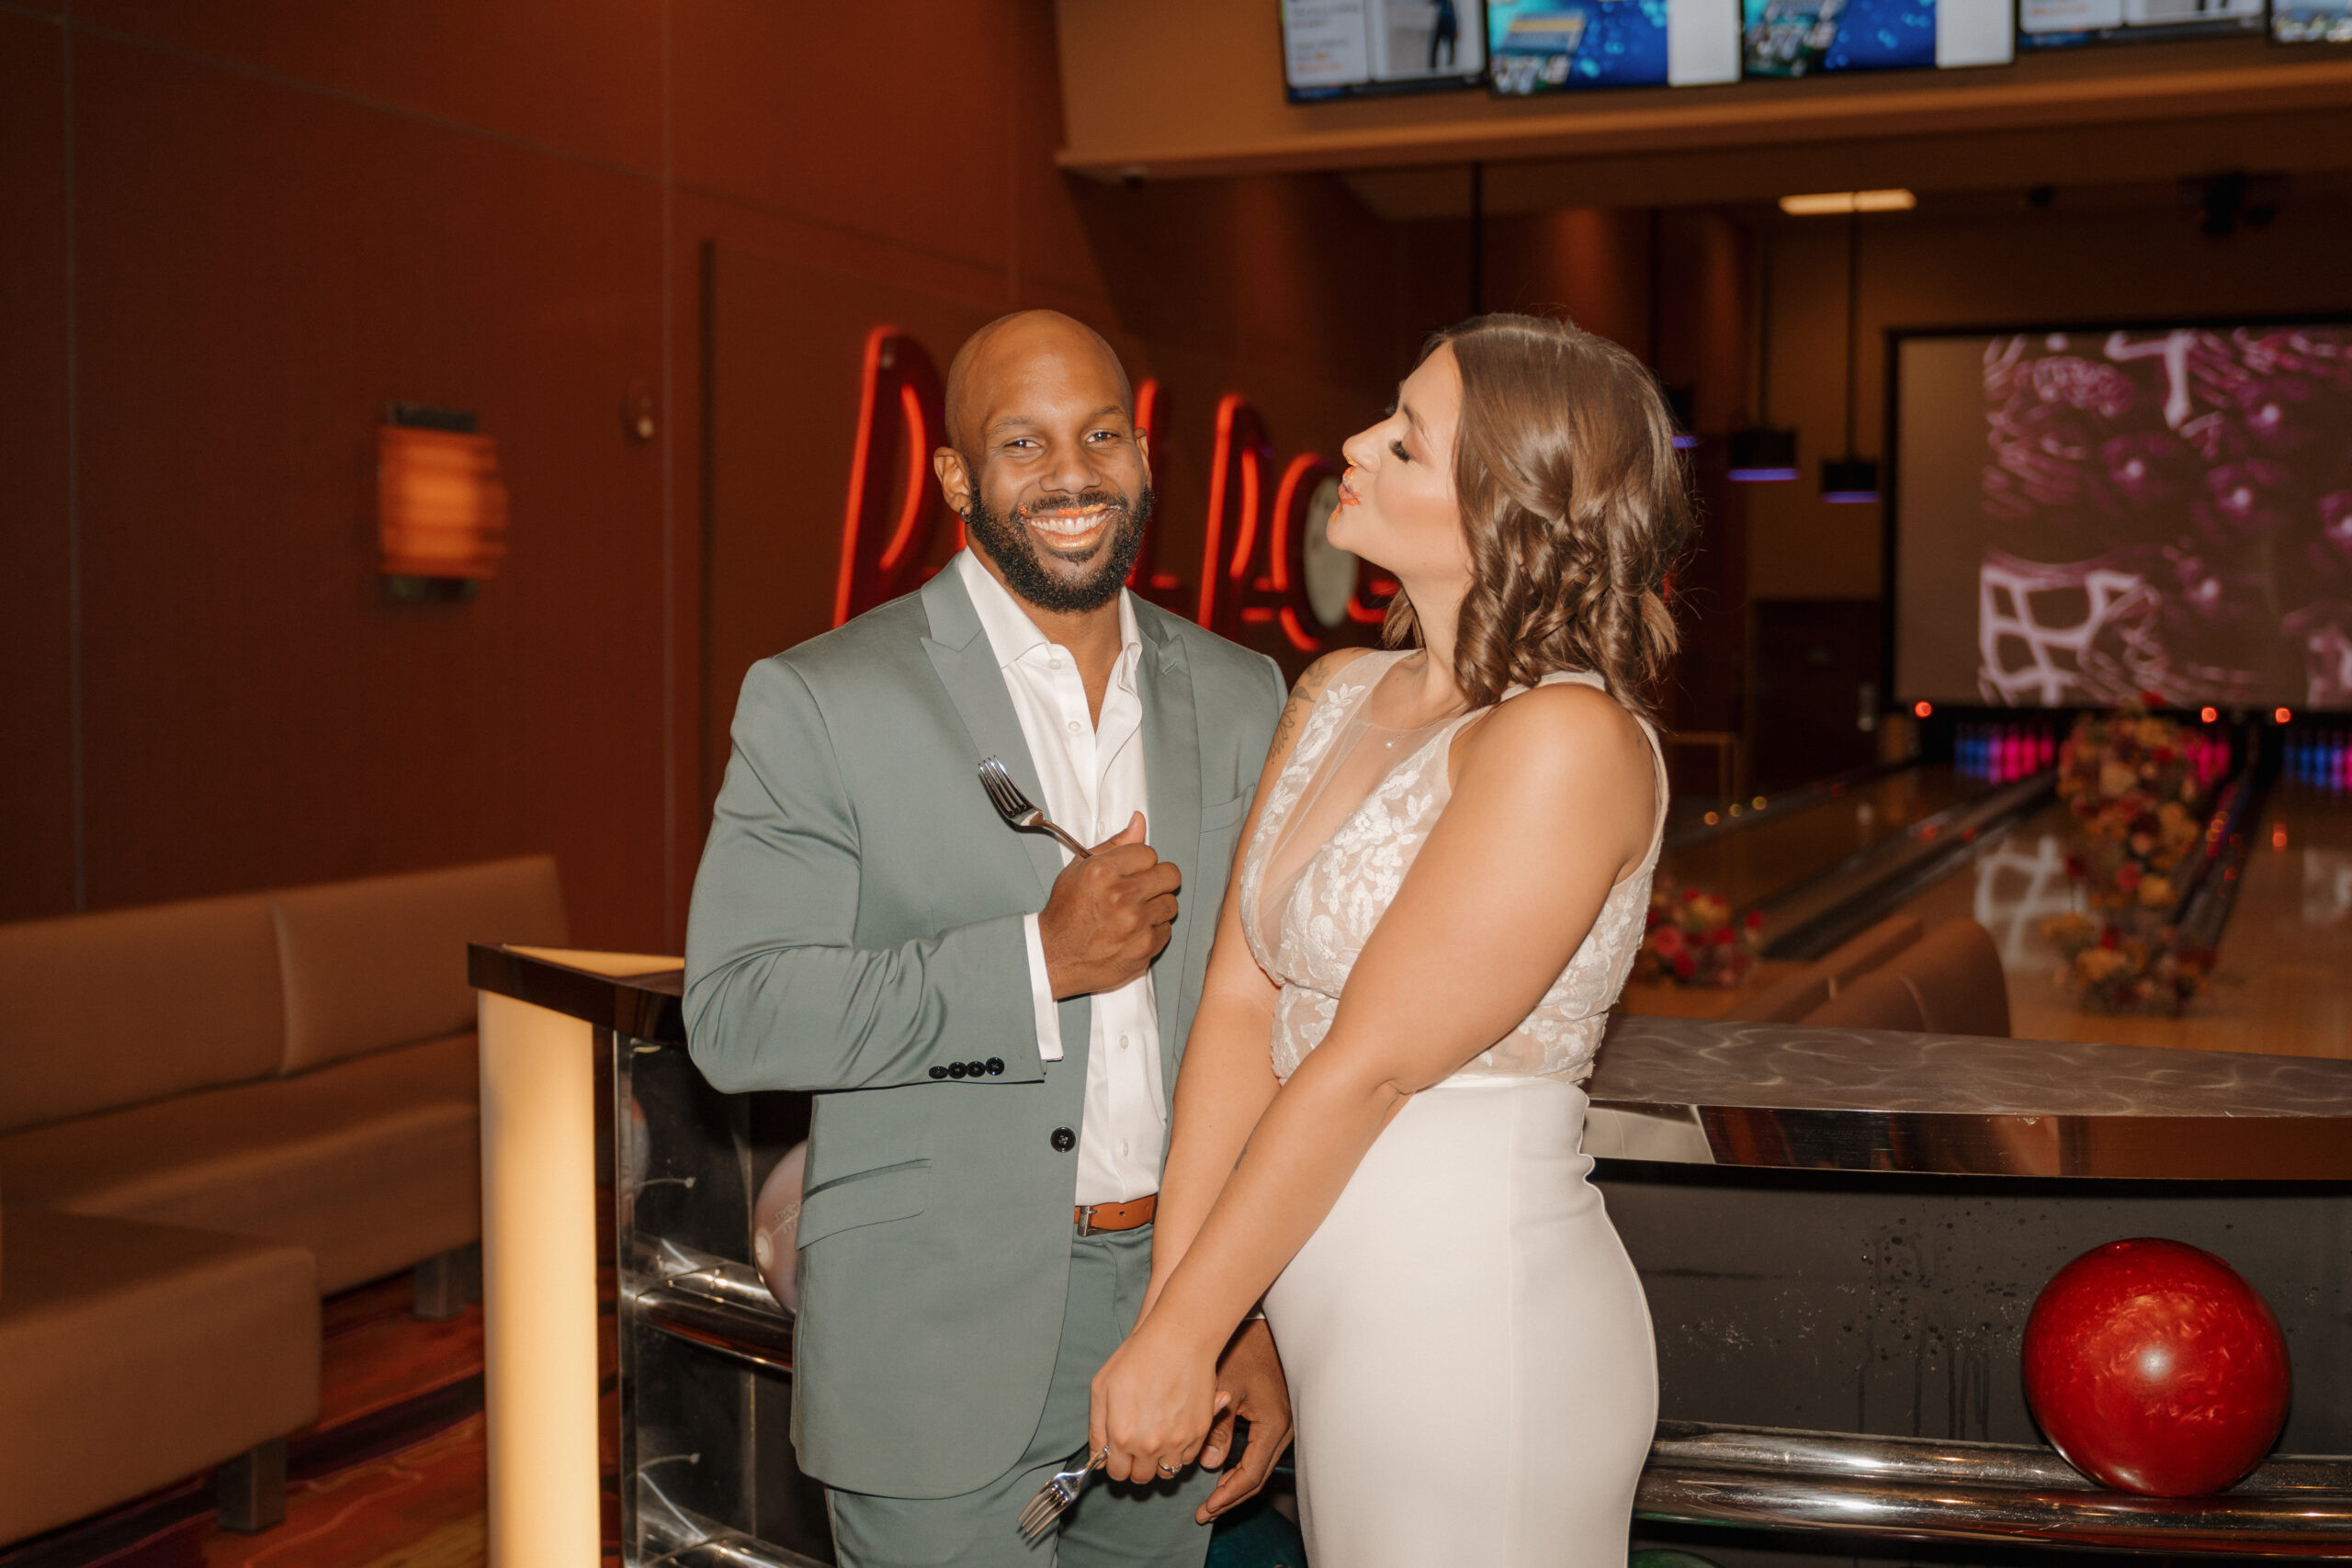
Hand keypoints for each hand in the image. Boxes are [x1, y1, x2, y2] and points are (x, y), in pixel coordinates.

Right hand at [1039, 814, 1179, 998]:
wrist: (1054, 956)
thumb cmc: (1066, 911)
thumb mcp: (1079, 869)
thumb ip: (1114, 844)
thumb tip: (1140, 821)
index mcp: (1103, 872)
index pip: (1149, 853)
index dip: (1139, 863)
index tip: (1128, 873)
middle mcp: (1121, 897)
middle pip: (1170, 875)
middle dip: (1156, 880)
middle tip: (1139, 890)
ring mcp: (1135, 925)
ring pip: (1171, 903)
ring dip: (1155, 907)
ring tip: (1133, 913)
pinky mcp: (1144, 949)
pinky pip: (1166, 930)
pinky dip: (1152, 931)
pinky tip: (1132, 932)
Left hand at [1089, 1312, 1221, 1486]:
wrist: (1179, 1339)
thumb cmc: (1137, 1357)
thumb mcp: (1101, 1388)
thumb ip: (1097, 1429)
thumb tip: (1099, 1458)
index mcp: (1122, 1436)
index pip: (1116, 1473)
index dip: (1116, 1464)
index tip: (1119, 1454)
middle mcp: (1149, 1445)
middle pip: (1141, 1477)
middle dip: (1135, 1465)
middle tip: (1136, 1445)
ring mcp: (1177, 1441)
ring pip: (1165, 1473)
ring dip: (1158, 1462)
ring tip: (1156, 1439)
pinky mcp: (1199, 1433)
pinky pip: (1187, 1459)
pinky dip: (1180, 1452)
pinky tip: (1173, 1430)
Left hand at [1197, 1319, 1292, 1523]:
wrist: (1261, 1322)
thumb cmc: (1243, 1349)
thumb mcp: (1224, 1388)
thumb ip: (1217, 1429)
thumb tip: (1211, 1465)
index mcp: (1273, 1424)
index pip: (1251, 1475)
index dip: (1227, 1496)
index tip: (1206, 1509)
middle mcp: (1286, 1428)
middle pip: (1259, 1476)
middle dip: (1232, 1496)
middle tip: (1206, 1512)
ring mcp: (1287, 1422)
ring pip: (1262, 1464)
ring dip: (1238, 1482)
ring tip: (1213, 1497)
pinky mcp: (1280, 1415)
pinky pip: (1264, 1449)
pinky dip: (1246, 1465)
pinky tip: (1227, 1468)